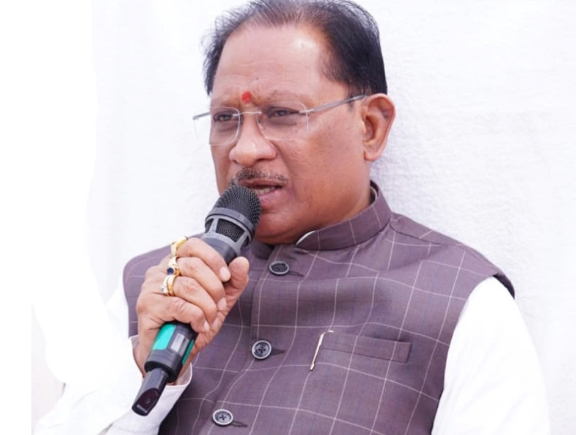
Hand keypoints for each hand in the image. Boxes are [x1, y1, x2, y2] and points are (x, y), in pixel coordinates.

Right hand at [133, 237, 249, 374]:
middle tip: (219, 305)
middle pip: (193, 265)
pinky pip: (179, 305)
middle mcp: (160, 271)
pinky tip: (198, 326)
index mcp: (175, 263)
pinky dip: (196, 317)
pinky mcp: (148, 306)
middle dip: (214, 287)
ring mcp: (151, 287)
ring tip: (208, 319)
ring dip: (206, 306)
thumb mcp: (219, 302)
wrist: (173, 354)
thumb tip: (242, 262)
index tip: (225, 277)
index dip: (213, 259)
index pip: (193, 245)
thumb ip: (233, 282)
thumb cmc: (192, 324)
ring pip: (189, 286)